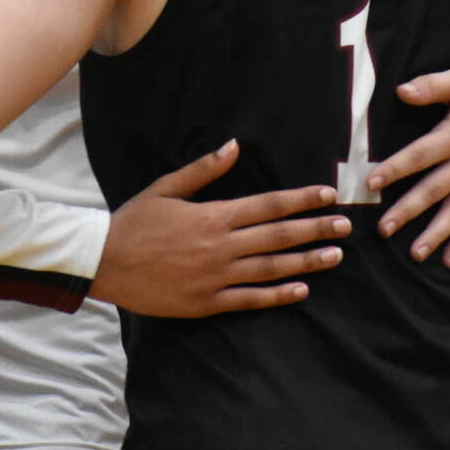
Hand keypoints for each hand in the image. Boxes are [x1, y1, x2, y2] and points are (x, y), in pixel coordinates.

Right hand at [88, 140, 348, 316]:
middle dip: (315, 229)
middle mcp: (221, 246)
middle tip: (345, 226)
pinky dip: (277, 296)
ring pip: (271, 269)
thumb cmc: (134, 221)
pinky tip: (301, 291)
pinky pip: (250, 300)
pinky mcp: (207, 303)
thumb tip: (234, 146)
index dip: (301, 200)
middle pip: (278, 237)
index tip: (328, 195)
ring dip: (306, 262)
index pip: (268, 206)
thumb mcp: (166, 187)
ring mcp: (216, 277)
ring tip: (335, 256)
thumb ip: (203, 169)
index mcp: (213, 216)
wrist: (104, 263)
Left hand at [366, 66, 449, 265]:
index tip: (372, 182)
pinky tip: (449, 258)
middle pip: (434, 190)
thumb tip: (401, 91)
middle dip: (408, 211)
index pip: (420, 155)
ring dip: (436, 233)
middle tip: (384, 229)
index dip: (396, 168)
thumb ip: (432, 85)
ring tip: (416, 253)